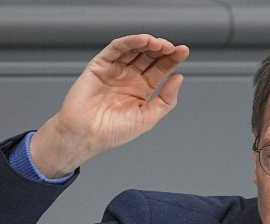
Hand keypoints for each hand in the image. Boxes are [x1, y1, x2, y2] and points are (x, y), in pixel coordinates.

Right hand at [30, 34, 188, 176]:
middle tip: (171, 48)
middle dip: (162, 50)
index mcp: (142, 89)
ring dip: (147, 43)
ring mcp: (115, 69)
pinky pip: (116, 49)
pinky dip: (130, 42)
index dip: (172, 59)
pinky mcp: (100, 65)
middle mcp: (129, 77)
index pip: (160, 69)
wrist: (86, 135)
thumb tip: (179, 78)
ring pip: (134, 49)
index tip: (183, 51)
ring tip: (159, 44)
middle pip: (149, 56)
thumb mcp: (147, 118)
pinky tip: (142, 41)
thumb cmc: (113, 132)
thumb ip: (165, 100)